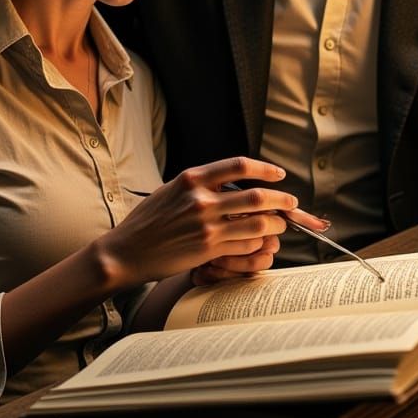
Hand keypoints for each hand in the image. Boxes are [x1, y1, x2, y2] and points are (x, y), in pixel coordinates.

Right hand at [94, 157, 327, 288]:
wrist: (127, 251)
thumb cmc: (148, 221)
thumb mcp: (171, 190)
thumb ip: (200, 184)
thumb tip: (231, 181)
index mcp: (192, 178)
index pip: (239, 166)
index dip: (265, 169)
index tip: (278, 174)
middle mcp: (201, 199)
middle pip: (256, 196)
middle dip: (281, 200)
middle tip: (290, 202)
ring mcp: (206, 226)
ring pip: (257, 224)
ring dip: (275, 225)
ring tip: (280, 224)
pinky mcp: (208, 250)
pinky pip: (245, 246)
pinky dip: (258, 244)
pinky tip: (260, 243)